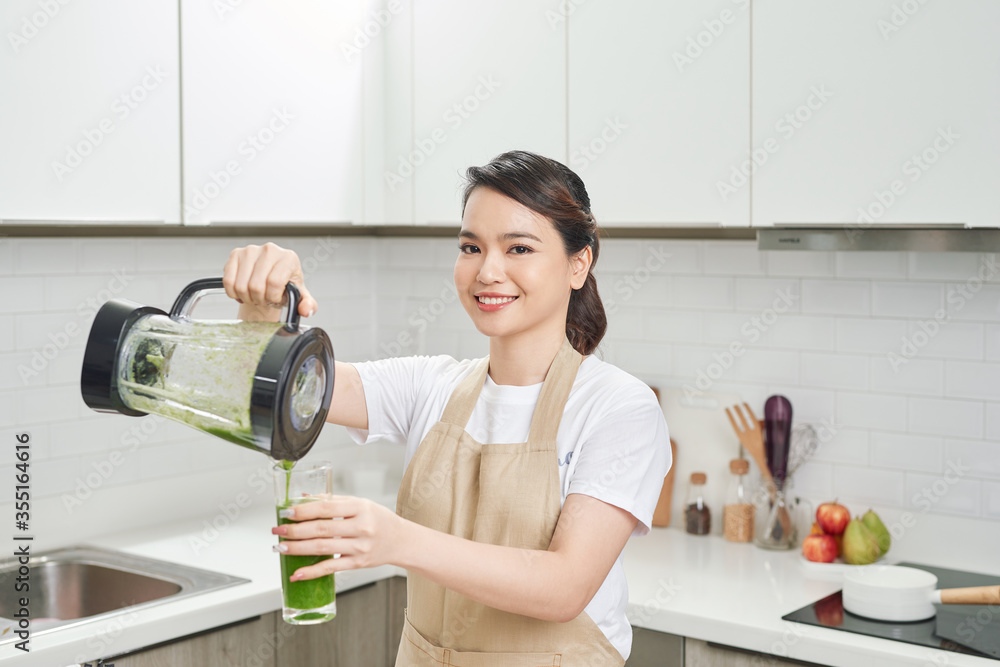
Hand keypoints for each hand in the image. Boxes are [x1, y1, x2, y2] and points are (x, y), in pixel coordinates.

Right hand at [222, 242, 317, 318]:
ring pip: (241, 285)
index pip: (274, 283)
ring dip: (247, 297)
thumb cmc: (285, 285)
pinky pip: (228, 281)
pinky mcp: (236, 254)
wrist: (271, 278)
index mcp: (288, 258)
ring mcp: (251, 250)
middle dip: (259, 299)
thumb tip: (306, 310)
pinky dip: (234, 293)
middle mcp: (270, 250)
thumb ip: (308, 305)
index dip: (272, 297)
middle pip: (256, 286)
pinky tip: (243, 291)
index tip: (275, 298)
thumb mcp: (299, 296)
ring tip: (255, 295)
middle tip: (264, 298)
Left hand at [271, 496, 406, 579]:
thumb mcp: (361, 503)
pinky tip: (297, 573)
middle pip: (321, 529)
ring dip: (298, 549)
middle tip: (278, 530)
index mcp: (360, 507)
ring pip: (323, 548)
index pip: (326, 507)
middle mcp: (361, 527)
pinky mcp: (358, 564)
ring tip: (281, 548)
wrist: (401, 541)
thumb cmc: (379, 519)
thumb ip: (334, 500)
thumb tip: (305, 498)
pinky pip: (331, 568)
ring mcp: (360, 547)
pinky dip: (312, 572)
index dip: (304, 510)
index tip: (286, 512)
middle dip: (295, 530)